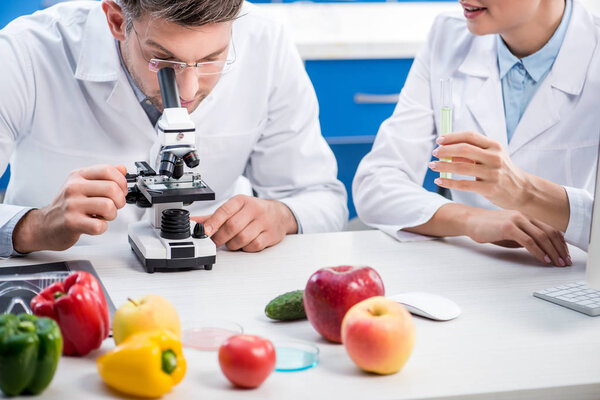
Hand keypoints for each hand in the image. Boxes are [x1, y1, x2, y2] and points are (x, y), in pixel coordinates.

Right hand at [12, 164, 127, 252]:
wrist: (46, 225)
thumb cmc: (67, 206)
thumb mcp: (83, 185)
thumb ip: (103, 176)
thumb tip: (122, 169)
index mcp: (78, 176)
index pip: (108, 170)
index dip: (122, 182)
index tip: (121, 191)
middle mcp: (74, 187)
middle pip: (112, 188)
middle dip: (120, 201)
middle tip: (114, 206)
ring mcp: (72, 205)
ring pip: (108, 206)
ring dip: (112, 215)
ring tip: (103, 216)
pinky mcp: (71, 222)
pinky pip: (99, 225)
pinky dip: (102, 227)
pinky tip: (95, 224)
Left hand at [191, 195, 297, 251]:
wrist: (279, 214)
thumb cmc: (254, 212)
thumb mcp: (234, 209)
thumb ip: (213, 217)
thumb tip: (194, 223)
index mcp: (241, 201)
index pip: (224, 211)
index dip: (212, 223)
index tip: (204, 232)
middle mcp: (254, 209)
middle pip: (232, 227)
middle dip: (220, 238)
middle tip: (216, 242)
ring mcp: (264, 222)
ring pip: (242, 238)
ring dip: (233, 245)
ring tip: (232, 242)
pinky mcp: (271, 235)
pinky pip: (254, 246)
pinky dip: (245, 248)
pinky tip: (244, 244)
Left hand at [429, 131, 530, 209]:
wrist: (522, 191)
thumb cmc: (502, 172)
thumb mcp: (491, 158)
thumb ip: (472, 153)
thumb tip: (447, 151)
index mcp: (494, 146)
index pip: (470, 136)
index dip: (452, 137)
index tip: (439, 140)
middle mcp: (494, 157)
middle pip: (463, 150)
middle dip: (445, 150)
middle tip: (434, 153)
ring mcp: (492, 173)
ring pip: (461, 168)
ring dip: (442, 166)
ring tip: (432, 166)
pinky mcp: (489, 189)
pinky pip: (463, 185)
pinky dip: (448, 182)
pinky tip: (439, 181)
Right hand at [466, 208, 570, 266]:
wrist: (470, 221)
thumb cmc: (488, 228)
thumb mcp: (510, 232)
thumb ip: (524, 237)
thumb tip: (538, 249)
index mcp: (526, 217)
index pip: (550, 229)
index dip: (560, 243)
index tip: (564, 254)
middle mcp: (524, 216)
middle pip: (550, 232)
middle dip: (560, 249)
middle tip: (564, 261)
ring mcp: (516, 220)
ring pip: (542, 236)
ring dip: (552, 251)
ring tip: (556, 262)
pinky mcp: (508, 227)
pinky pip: (529, 241)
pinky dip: (539, 251)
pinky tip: (543, 258)